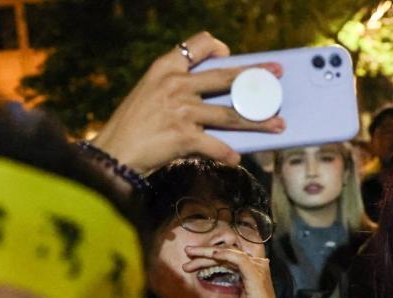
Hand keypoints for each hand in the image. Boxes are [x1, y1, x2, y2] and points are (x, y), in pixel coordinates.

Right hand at [92, 31, 284, 172]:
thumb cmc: (132, 128)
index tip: (231, 57)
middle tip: (277, 73)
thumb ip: (176, 88)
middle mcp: (175, 84)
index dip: (219, 48)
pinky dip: (227, 154)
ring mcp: (181, 109)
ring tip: (279, 124)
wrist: (113, 154)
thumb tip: (215, 98)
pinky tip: (236, 159)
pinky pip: (216, 145)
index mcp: (165, 68)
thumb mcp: (148, 94)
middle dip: (256, 75)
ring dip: (258, 121)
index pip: (199, 44)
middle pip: (226, 77)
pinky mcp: (184, 136)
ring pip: (231, 114)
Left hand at [183, 246, 288, 297]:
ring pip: (230, 254)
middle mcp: (256, 266)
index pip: (227, 259)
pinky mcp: (256, 275)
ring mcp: (257, 269)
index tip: (191, 262)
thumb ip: (231, 285)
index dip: (208, 258)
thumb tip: (212, 279)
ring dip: (208, 252)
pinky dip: (226, 255)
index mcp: (252, 271)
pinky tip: (213, 254)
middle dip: (205, 253)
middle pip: (227, 254)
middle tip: (187, 251)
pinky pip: (238, 260)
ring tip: (190, 252)